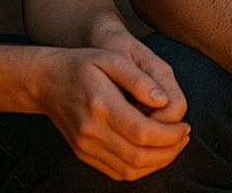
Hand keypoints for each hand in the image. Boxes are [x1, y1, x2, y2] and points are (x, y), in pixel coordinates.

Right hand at [36, 46, 190, 179]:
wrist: (45, 82)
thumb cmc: (83, 64)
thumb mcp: (112, 59)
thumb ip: (139, 79)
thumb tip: (163, 100)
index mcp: (101, 106)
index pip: (142, 132)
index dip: (170, 134)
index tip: (185, 126)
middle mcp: (92, 132)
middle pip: (138, 156)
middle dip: (169, 150)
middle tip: (185, 136)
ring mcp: (86, 147)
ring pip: (128, 170)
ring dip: (157, 162)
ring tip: (175, 145)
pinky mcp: (84, 154)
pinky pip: (116, 171)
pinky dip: (139, 168)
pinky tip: (154, 152)